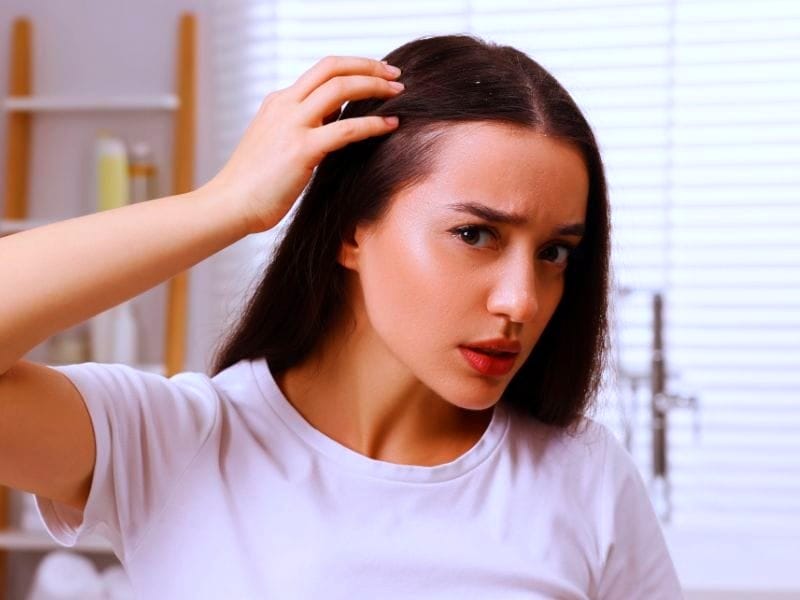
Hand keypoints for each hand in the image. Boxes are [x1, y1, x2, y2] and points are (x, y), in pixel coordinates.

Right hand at [202, 55, 403, 234]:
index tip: (376, 73)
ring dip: (374, 86)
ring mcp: (292, 125)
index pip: (321, 70)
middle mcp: (285, 106)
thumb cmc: (255, 185)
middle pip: (332, 68)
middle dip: (368, 66)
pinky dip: (373, 124)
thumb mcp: (276, 145)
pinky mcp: (301, 150)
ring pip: (340, 88)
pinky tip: (391, 125)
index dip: (353, 66)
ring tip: (399, 93)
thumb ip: (302, 129)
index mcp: (278, 102)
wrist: (230, 205)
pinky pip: (346, 129)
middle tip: (395, 74)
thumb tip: (334, 122)